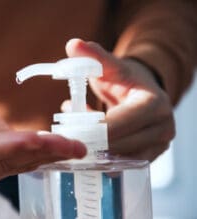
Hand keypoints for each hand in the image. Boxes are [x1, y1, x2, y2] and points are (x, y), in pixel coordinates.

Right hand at [0, 83, 85, 191]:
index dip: (14, 146)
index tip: (40, 139)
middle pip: (11, 160)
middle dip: (44, 151)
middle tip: (75, 146)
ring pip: (22, 163)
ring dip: (51, 155)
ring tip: (78, 148)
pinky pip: (24, 161)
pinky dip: (45, 155)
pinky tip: (66, 150)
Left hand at [64, 39, 174, 161]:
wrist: (141, 92)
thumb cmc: (124, 79)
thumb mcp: (109, 66)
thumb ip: (93, 56)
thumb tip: (72, 44)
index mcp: (154, 104)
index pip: (121, 123)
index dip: (93, 127)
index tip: (69, 127)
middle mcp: (162, 127)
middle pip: (120, 145)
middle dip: (90, 141)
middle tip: (66, 135)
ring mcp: (159, 145)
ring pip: (120, 158)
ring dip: (94, 149)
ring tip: (74, 134)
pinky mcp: (149, 156)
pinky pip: (122, 163)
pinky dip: (101, 155)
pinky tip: (87, 142)